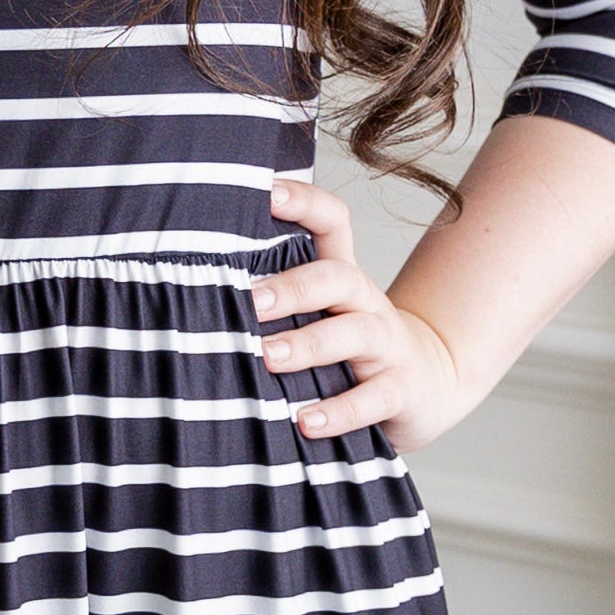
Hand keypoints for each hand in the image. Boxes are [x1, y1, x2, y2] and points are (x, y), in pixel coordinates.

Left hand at [257, 176, 480, 453]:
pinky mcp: (400, 390)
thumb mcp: (319, 315)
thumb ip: (273, 301)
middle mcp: (364, 303)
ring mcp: (386, 345)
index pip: (331, 222)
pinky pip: (373, 398)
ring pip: (353, 333)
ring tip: (268, 358)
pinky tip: (305, 423)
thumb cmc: (348, 349)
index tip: (265, 192)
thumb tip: (187, 289)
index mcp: (341, 277)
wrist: (427, 385)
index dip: (303, 202)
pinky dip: (338, 412)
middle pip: (336, 277)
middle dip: (292, 287)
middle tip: (251, 300)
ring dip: (307, 345)